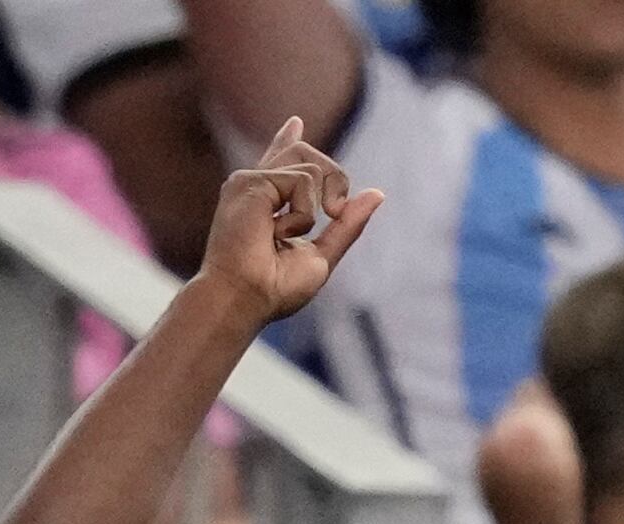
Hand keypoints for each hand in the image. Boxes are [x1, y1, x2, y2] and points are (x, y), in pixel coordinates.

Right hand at [198, 120, 382, 328]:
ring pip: (309, 161)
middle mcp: (255, 188)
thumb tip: (378, 193)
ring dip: (315, 202)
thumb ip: (346, 226)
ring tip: (289, 235)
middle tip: (335, 213)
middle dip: (335, 179)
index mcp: (266, 203)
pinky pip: (302, 178)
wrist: (244, 300)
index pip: (281, 161)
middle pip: (308, 154)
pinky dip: (302, 212)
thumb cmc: (273, 290)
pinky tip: (276, 234)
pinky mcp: (249, 181)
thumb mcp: (322, 256)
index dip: (288, 140)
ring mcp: (250, 182)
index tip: (295, 123)